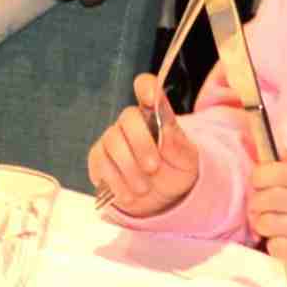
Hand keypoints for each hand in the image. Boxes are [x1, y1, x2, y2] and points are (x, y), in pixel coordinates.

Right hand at [86, 74, 200, 219]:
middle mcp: (131, 123)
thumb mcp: (188, 161)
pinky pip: (100, 164)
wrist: (160, 199)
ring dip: (129, 169)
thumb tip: (166, 131)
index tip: (151, 98)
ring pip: (112, 143)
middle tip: (153, 169)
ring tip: (144, 189)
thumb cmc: (175, 172)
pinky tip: (129, 195)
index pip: (146, 88)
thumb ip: (179, 146)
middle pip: (128, 118)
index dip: (146, 88)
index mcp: (155, 115)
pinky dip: (116, 182)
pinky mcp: (98, 159)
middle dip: (141, 145)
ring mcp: (111, 139)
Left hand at [243, 162, 286, 286]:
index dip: (260, 176)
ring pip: (270, 225)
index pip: (282, 172)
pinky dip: (275, 248)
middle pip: (270, 199)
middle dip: (256, 205)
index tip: (257, 183)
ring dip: (265, 229)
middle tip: (258, 211)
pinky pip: (277, 249)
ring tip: (274, 229)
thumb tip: (257, 141)